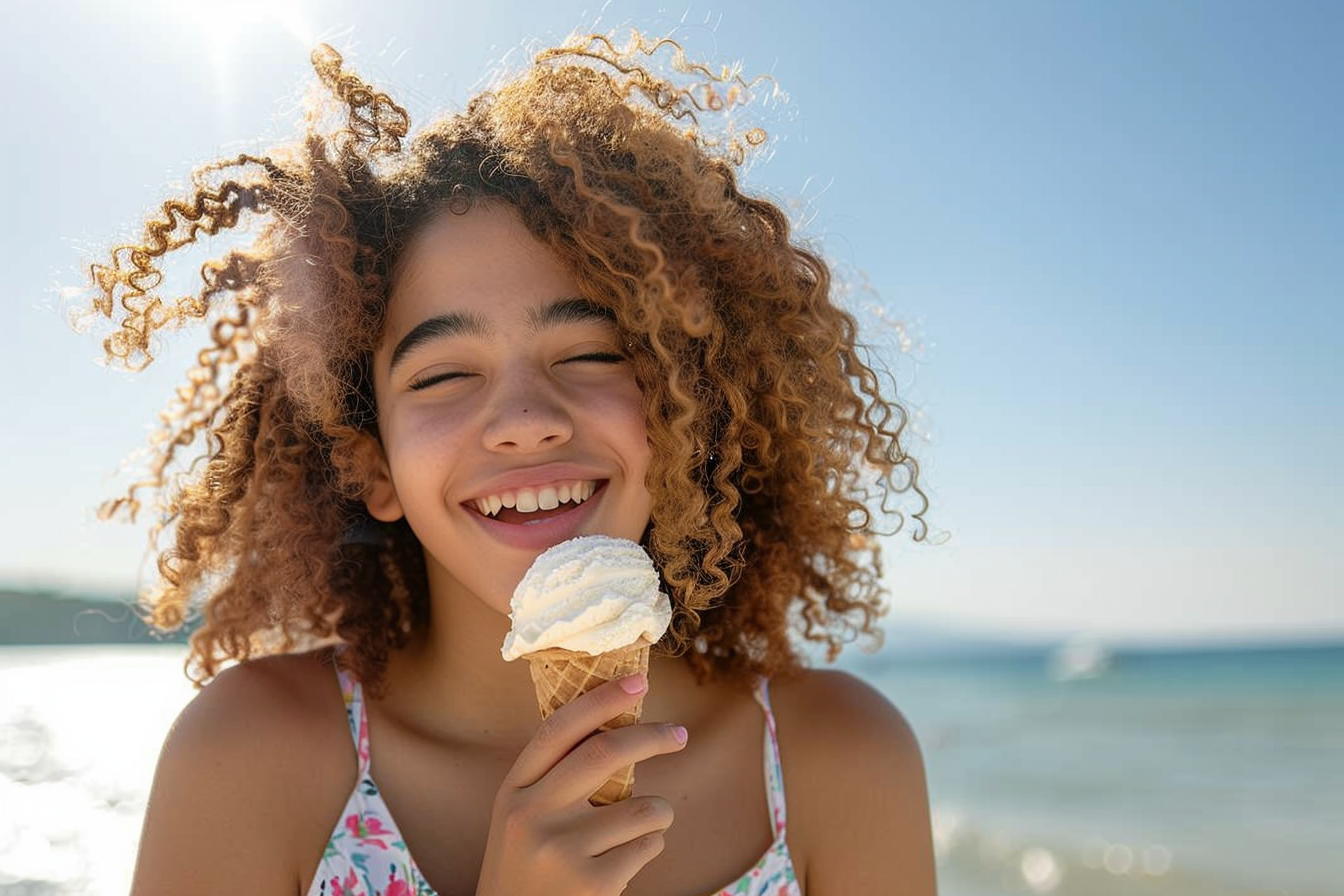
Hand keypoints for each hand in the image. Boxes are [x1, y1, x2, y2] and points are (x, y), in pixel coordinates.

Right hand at [475, 674, 687, 895]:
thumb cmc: (529, 868)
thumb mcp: (522, 818)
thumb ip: (554, 778)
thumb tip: (616, 725)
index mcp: (514, 792)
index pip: (559, 729)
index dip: (601, 699)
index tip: (638, 681)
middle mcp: (533, 816)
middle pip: (605, 753)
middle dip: (652, 737)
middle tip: (679, 735)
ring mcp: (562, 851)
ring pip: (643, 807)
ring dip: (657, 814)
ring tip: (638, 831)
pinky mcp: (594, 884)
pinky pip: (650, 845)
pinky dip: (651, 846)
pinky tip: (626, 863)